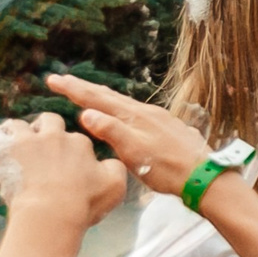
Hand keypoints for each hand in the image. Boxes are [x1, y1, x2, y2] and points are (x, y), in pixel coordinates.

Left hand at [0, 112, 126, 231]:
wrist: (52, 212)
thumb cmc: (83, 203)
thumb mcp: (115, 186)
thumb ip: (114, 168)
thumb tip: (108, 162)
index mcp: (79, 143)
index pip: (74, 137)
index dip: (70, 149)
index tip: (67, 163)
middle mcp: (54, 136)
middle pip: (48, 121)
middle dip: (44, 129)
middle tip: (40, 145)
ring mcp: (27, 141)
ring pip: (17, 125)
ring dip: (15, 132)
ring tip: (12, 142)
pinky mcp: (5, 150)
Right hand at [48, 74, 214, 198]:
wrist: (205, 176)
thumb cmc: (168, 168)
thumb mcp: (134, 152)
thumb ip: (111, 131)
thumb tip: (86, 113)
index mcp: (134, 116)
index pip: (97, 99)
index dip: (73, 90)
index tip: (53, 80)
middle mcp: (146, 112)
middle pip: (109, 96)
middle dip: (84, 88)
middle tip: (62, 80)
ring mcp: (158, 119)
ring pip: (124, 103)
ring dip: (102, 97)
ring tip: (88, 93)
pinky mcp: (167, 128)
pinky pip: (136, 112)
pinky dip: (120, 109)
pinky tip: (123, 115)